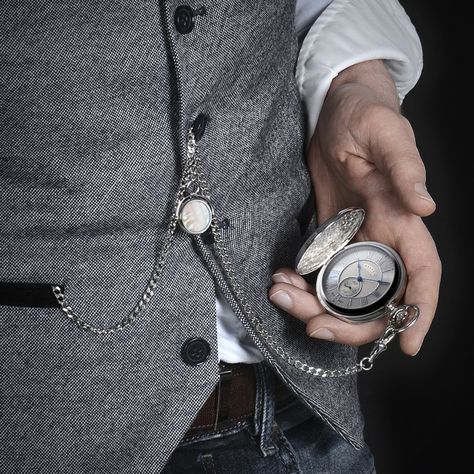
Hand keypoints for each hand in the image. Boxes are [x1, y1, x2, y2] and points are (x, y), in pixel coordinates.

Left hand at [268, 61, 440, 355]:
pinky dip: (300, 286)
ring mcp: (352, 241)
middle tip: (309, 322)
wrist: (334, 111)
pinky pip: (317, 275)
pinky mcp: (328, 237)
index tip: (408, 345)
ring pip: (341, 293)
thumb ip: (406, 170)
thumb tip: (427, 208)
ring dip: (313, 306)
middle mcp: (381, 239)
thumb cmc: (366, 114)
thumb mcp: (386, 134)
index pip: (422, 274)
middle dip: (345, 322)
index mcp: (402, 220)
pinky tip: (280, 278)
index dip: (420, 312)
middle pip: (375, 299)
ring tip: (280, 292)